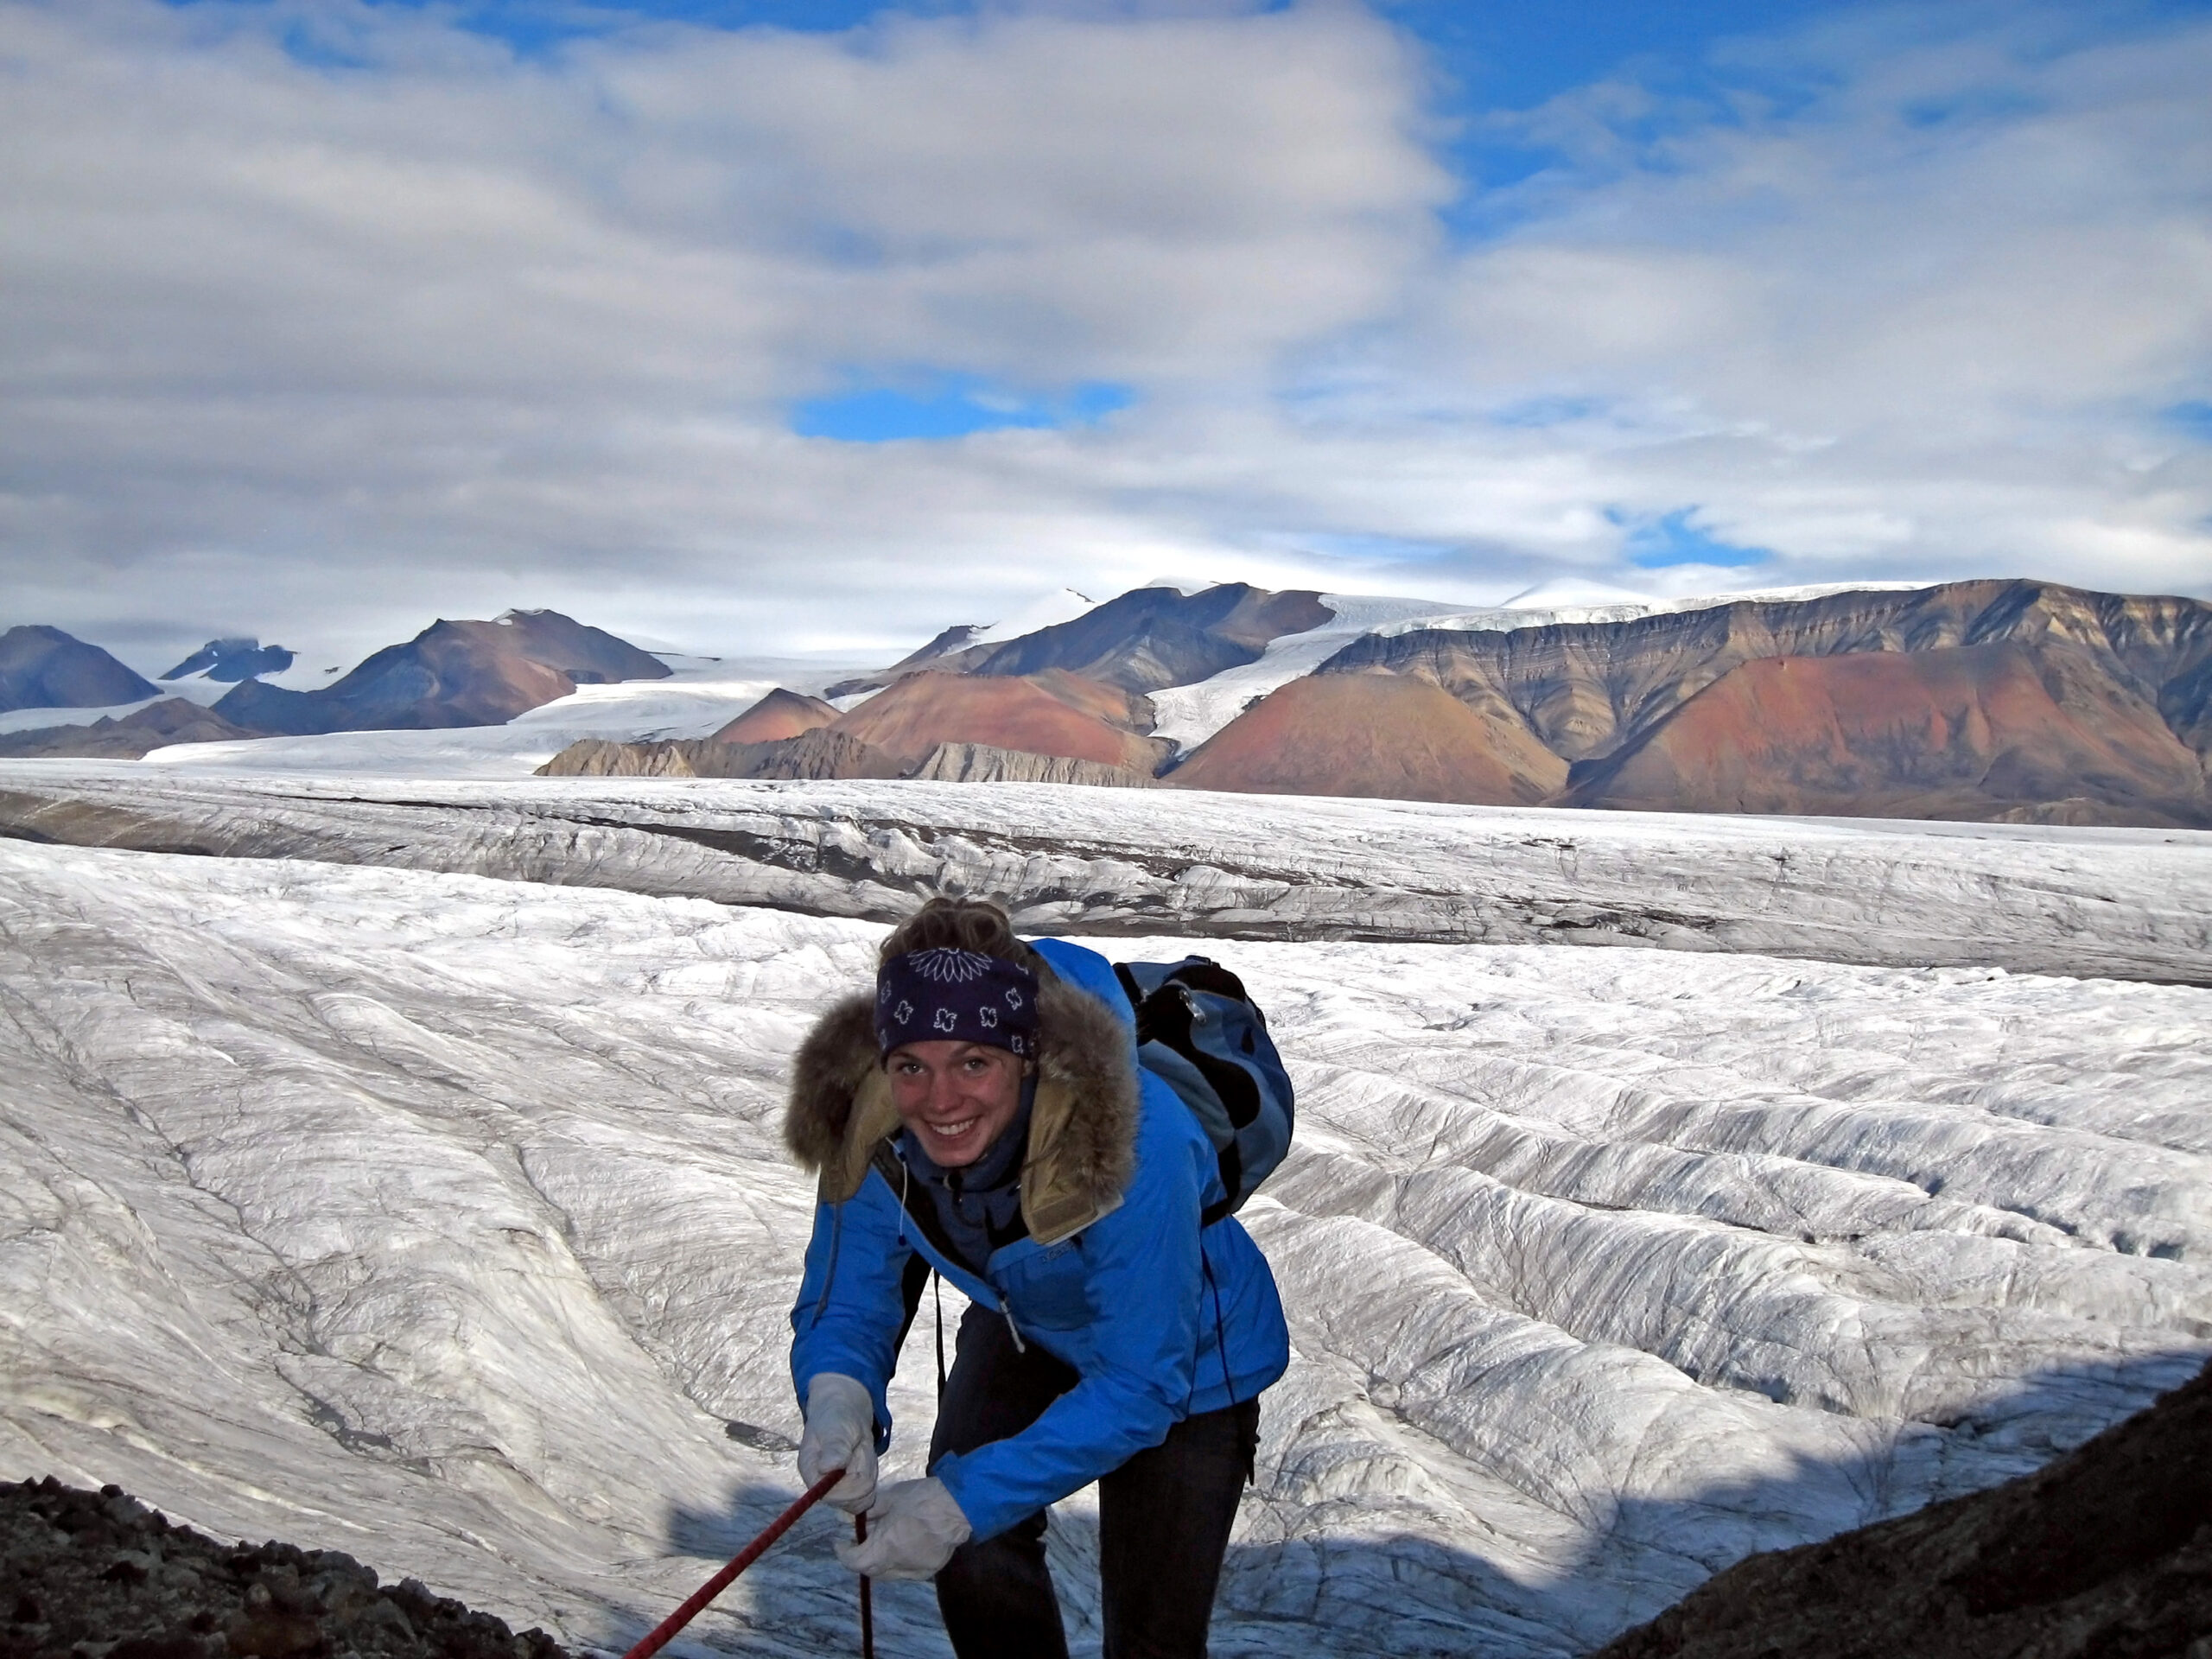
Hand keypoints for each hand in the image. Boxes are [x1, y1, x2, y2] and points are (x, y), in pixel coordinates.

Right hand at [796, 1373, 877, 1513]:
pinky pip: (869, 1495)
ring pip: (863, 1497)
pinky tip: (864, 1459)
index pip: (830, 1496)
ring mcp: (836, 1492)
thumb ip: (834, 1448)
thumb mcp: (836, 1428)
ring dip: (868, 1472)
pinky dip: (872, 1476)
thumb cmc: (836, 1418)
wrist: (845, 1414)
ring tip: (860, 1451)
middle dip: (863, 1473)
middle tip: (858, 1448)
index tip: (856, 1455)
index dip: (849, 1483)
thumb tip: (827, 1468)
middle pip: (851, 1501)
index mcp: (811, 1473)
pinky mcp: (850, 1491)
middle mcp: (821, 1488)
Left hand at [834, 1477, 971, 1581]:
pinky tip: (903, 1545)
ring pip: (889, 1573)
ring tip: (881, 1542)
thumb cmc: (923, 1499)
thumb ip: (869, 1511)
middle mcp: (898, 1565)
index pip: (856, 1562)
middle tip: (859, 1541)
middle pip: (871, 1570)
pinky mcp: (930, 1571)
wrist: (959, 1506)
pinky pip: (907, 1571)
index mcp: (886, 1547)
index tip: (840, 1542)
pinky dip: (899, 1562)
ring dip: (880, 1561)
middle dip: (862, 1558)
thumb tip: (850, 1517)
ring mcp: (916, 1571)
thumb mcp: (891, 1498)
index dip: (844, 1554)